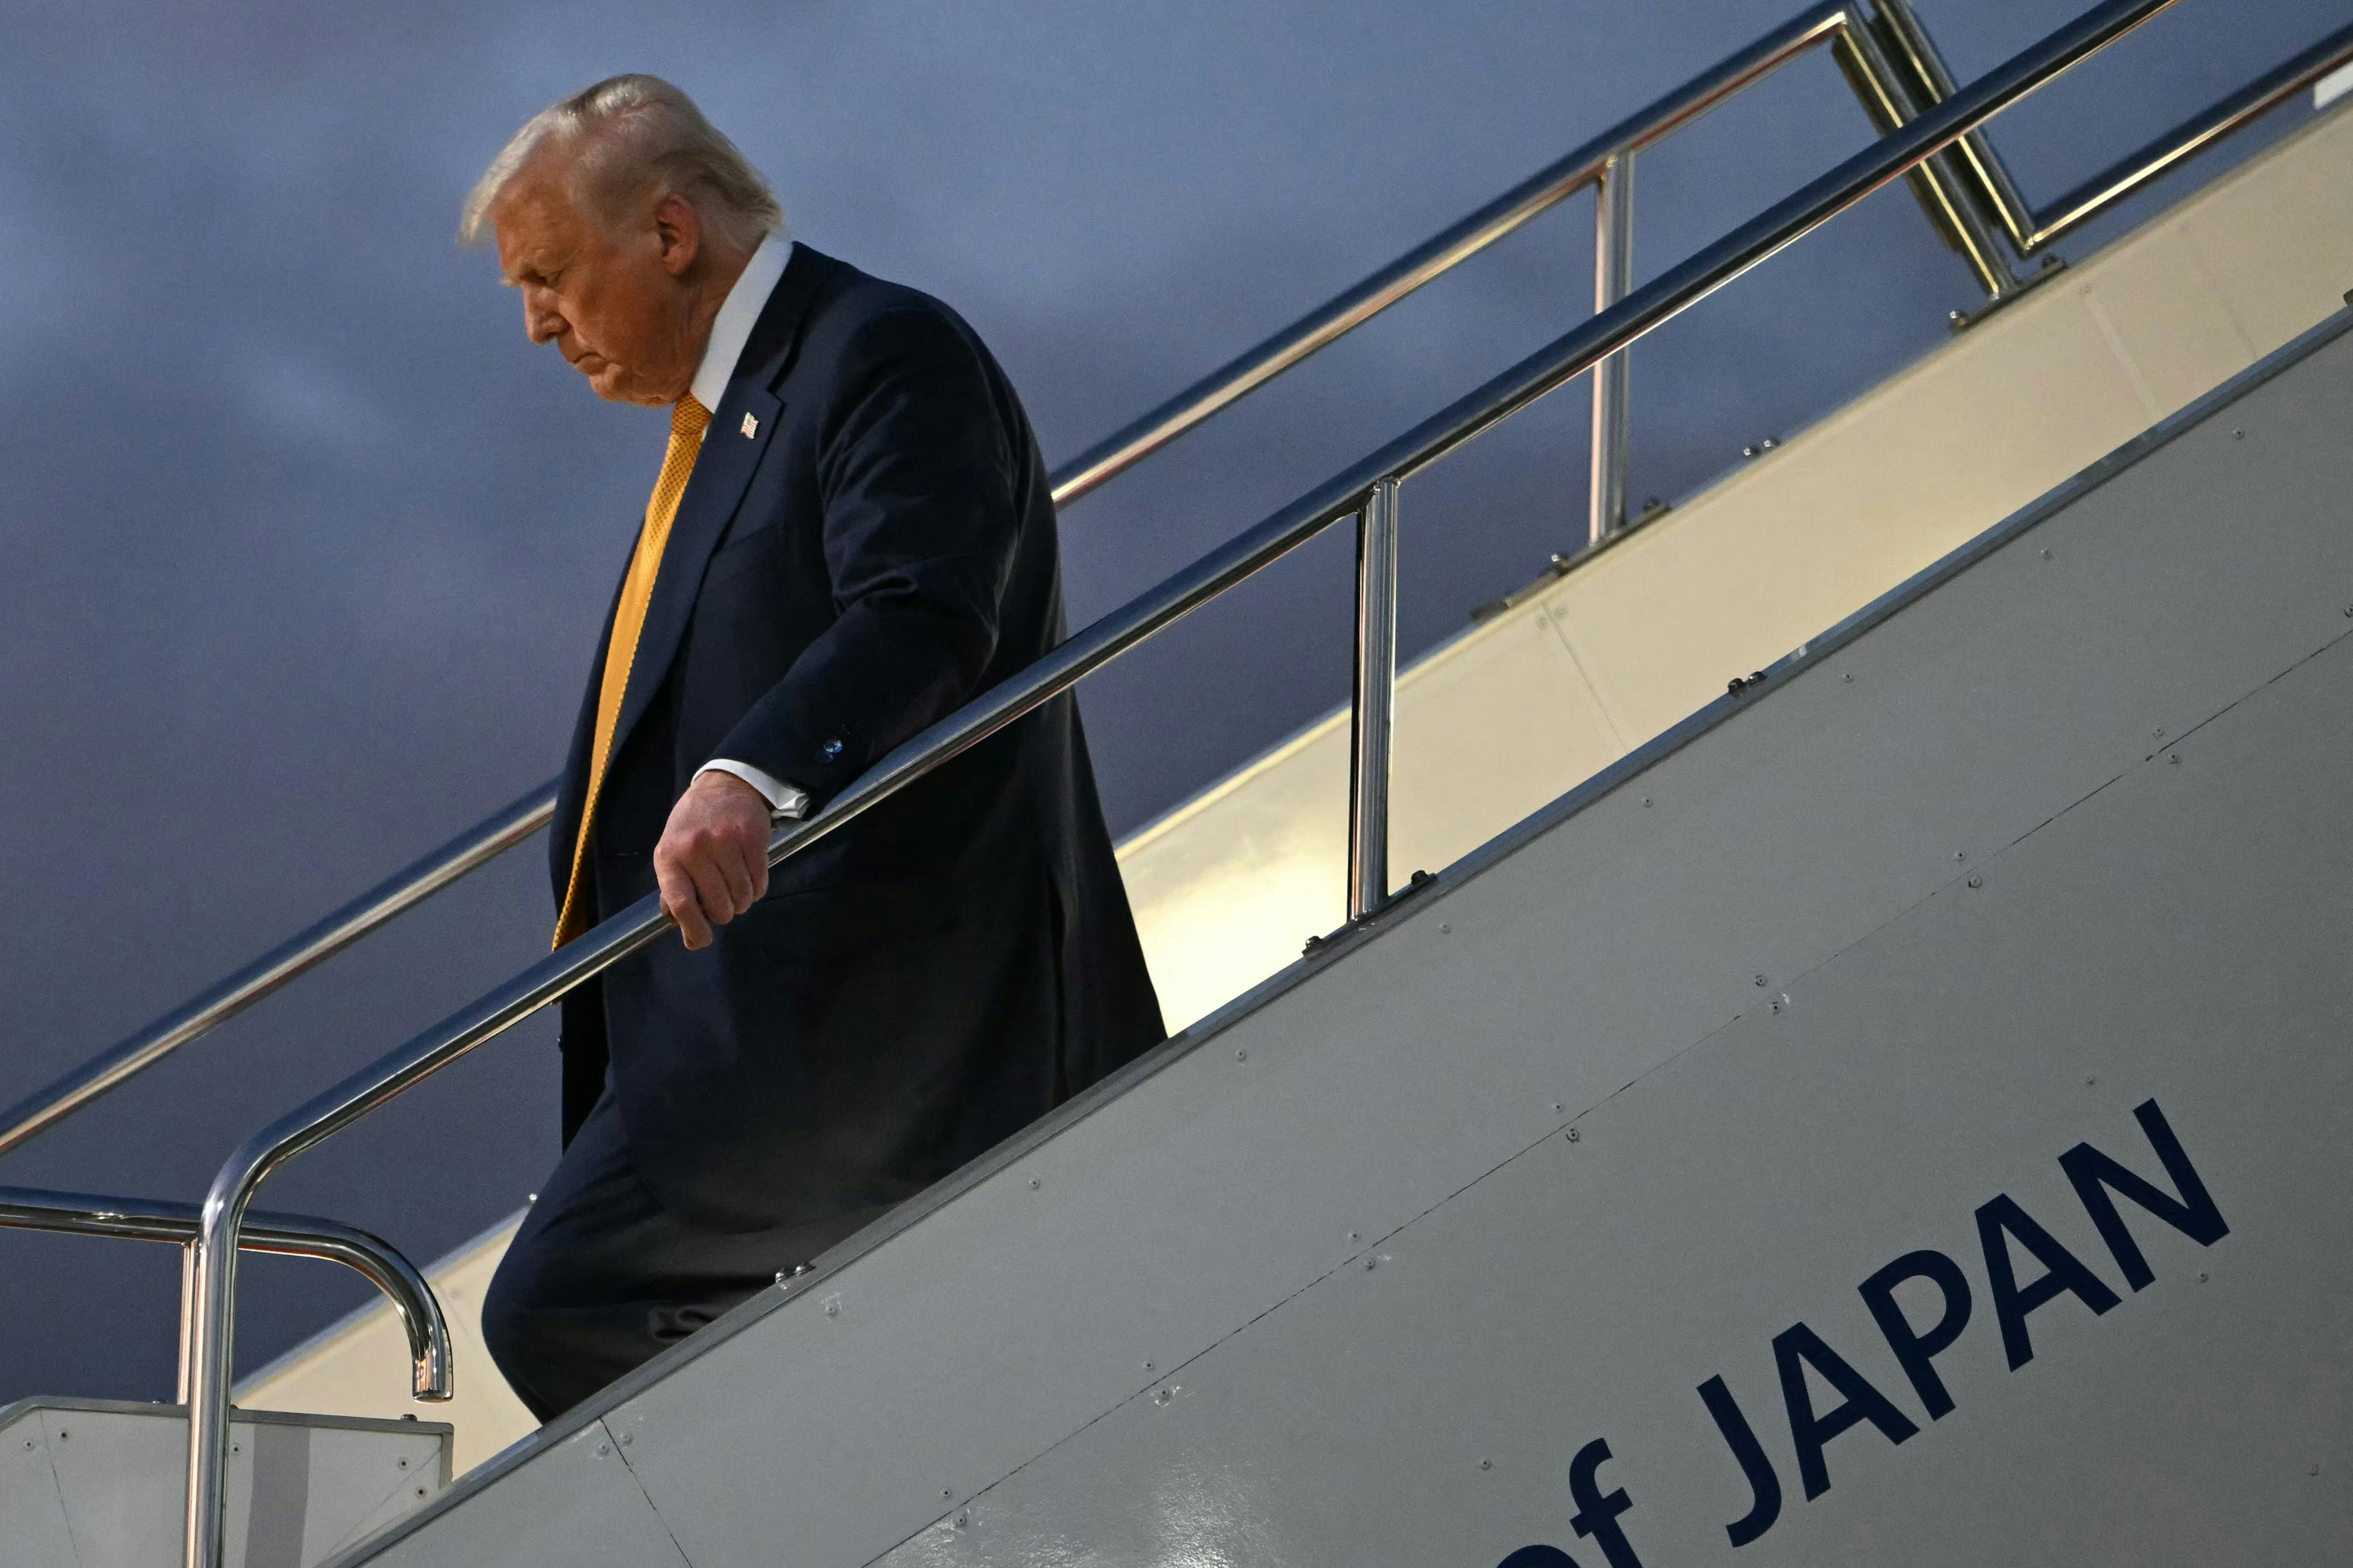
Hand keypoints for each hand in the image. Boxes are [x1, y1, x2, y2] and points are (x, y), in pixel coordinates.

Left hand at [653, 771, 771, 949]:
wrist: (724, 786)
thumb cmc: (694, 825)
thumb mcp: (672, 851)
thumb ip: (674, 890)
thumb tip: (685, 931)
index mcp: (669, 855)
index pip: (680, 902)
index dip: (693, 929)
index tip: (701, 940)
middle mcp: (696, 848)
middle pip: (718, 906)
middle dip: (723, 913)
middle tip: (722, 901)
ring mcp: (726, 843)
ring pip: (742, 898)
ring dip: (742, 901)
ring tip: (736, 886)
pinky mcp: (753, 840)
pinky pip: (760, 884)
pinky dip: (757, 888)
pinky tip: (749, 875)